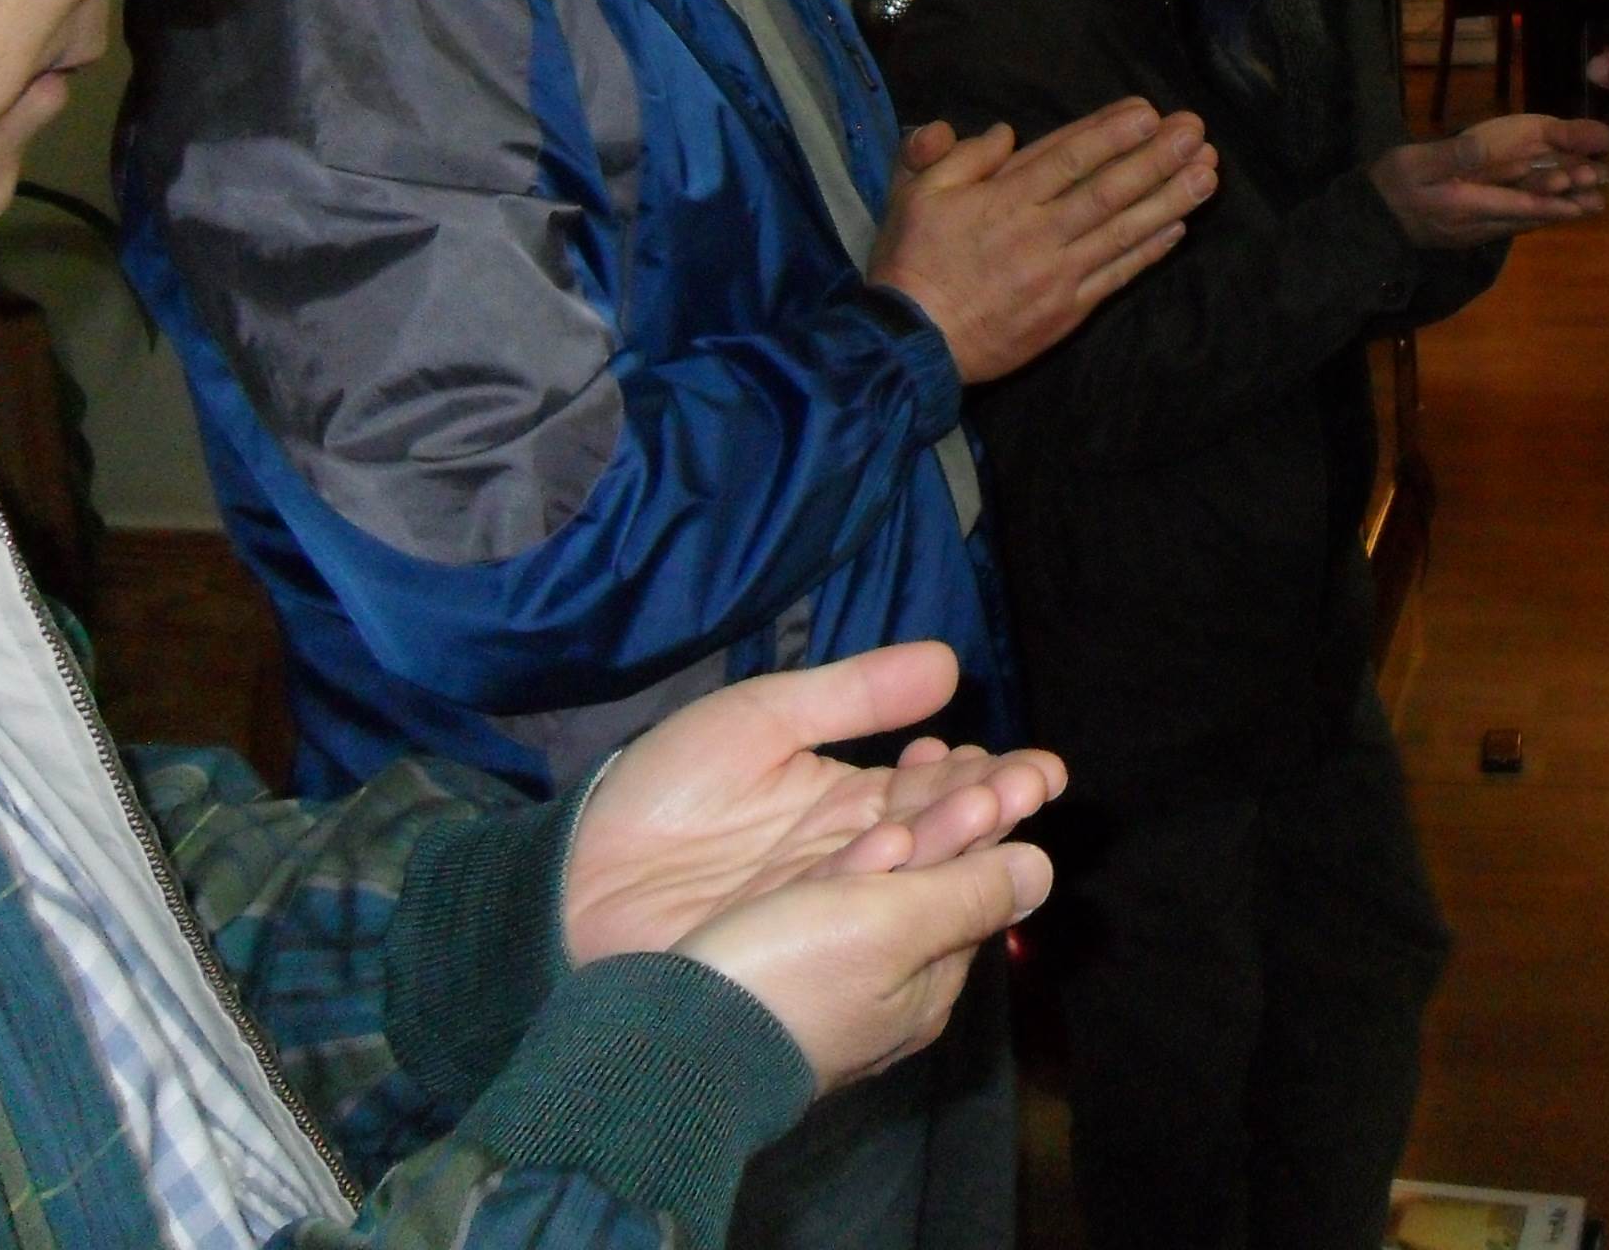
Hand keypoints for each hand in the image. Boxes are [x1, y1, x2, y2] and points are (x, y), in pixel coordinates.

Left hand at [565, 641, 1062, 1090]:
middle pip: (940, 835)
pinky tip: (903, 849)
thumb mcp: (762, 721)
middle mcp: (855, 859)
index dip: (988, 776)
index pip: (939, 788)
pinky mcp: (796, 948)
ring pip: (906, 876)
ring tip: (985, 810)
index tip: (1035, 766)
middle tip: (1023, 787)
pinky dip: (877, 881)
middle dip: (986, 807)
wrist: (573, 878)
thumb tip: (949, 662)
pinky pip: (848, 913)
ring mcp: (828, 907)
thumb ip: (853, 694)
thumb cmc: (662, 793)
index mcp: (855, 802)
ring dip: (949, 843)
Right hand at [872, 100, 1217, 380]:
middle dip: (1157, 159)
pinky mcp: (1067, 311)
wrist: (913, 343)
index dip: (1111, 134)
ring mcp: (1058, 275)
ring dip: (1169, 200)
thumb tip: (1003, 133)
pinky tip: (1179, 228)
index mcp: (1003, 199)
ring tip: (1207, 174)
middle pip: (1108, 190)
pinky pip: (1116, 275)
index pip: (1068, 157)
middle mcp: (1039, 233)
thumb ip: (956, 156)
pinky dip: (1149, 252)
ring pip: (1123, 232)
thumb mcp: (915, 193)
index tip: (1149, 112)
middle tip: (1196, 133)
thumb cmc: (911, 261)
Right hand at [1367, 113, 1608, 248]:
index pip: (1517, 205)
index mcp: (1466, 205)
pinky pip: (1510, 222)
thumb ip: (1451, 155)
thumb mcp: (1415, 163)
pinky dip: (1534, 214)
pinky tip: (1550, 210)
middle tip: (1598, 201)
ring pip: (1522, 221)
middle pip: (1528, 216)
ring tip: (1588, 207)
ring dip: (1554, 213)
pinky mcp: (1471, 230)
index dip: (1551, 203)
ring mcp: (1475, 231)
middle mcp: (1478, 224)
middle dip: (1563, 208)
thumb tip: (1486, 146)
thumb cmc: (1392, 185)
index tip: (1582, 200)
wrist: (1370, 221)